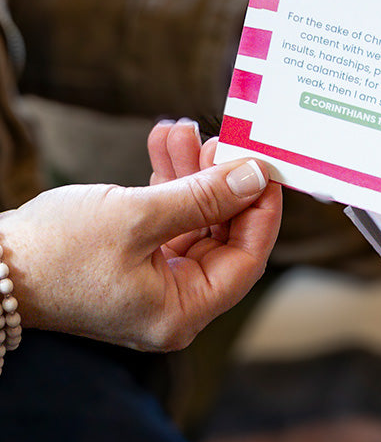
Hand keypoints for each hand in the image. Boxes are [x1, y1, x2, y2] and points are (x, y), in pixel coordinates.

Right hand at [0, 120, 279, 350]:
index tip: (265, 169)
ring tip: (183, 129)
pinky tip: (163, 143)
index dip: (261, 212)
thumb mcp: (138, 216)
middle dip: (220, 183)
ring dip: (190, 174)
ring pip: (193, 221)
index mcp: (182, 312)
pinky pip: (166, 220)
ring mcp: (154, 283)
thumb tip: (253, 179)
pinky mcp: (134, 261)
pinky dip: (166, 184)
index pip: (246, 260)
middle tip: (221, 140)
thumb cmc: (55, 251)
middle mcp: (174, 304)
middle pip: (222, 237)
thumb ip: (202, 198)